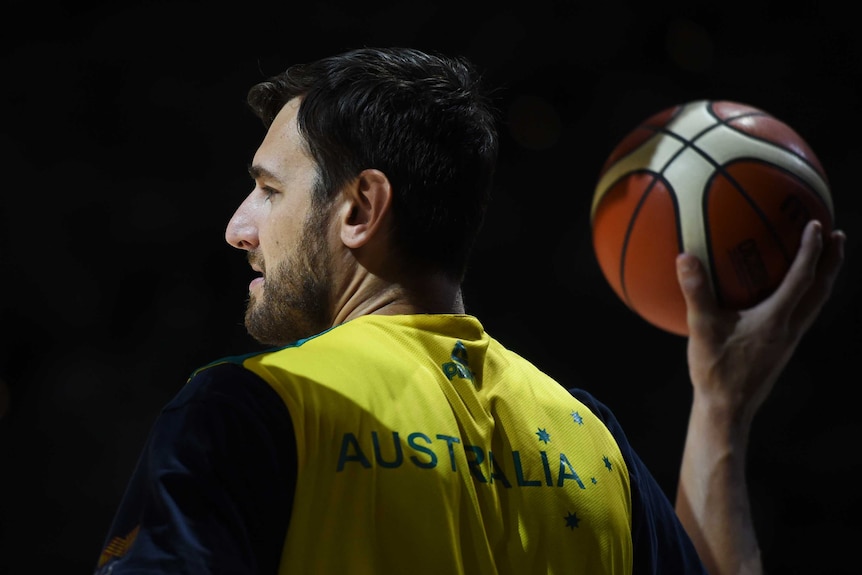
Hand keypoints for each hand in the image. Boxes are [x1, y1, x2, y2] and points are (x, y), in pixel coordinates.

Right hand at [676, 220, 845, 423]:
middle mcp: (790, 329)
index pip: (801, 278)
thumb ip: (696, 292)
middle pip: (821, 290)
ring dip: (823, 279)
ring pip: (815, 304)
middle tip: (838, 235)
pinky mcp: (780, 350)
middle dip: (832, 262)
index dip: (811, 250)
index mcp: (776, 320)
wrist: (728, 410)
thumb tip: (685, 256)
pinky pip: (800, 315)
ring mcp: (788, 341)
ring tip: (824, 260)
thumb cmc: (715, 371)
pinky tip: (786, 295)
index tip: (815, 224)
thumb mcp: (701, 329)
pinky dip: (804, 296)